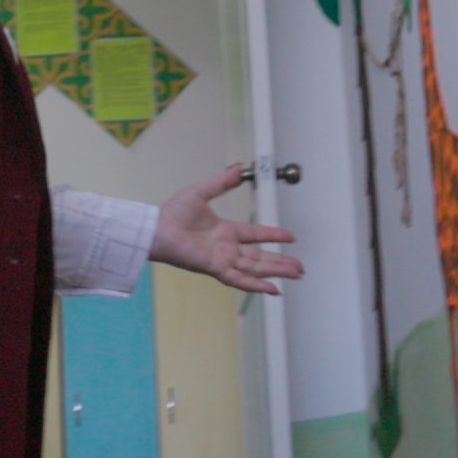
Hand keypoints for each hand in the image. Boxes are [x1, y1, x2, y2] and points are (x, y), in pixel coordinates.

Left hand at [148, 163, 303, 294]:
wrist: (157, 228)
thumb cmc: (172, 213)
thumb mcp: (202, 192)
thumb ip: (222, 182)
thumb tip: (238, 168)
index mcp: (226, 231)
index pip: (256, 235)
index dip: (274, 236)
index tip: (290, 236)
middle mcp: (227, 248)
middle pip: (261, 257)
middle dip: (281, 262)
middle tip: (300, 266)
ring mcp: (223, 260)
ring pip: (256, 268)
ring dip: (277, 271)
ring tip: (296, 274)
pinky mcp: (216, 268)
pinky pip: (240, 279)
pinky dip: (257, 285)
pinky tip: (273, 289)